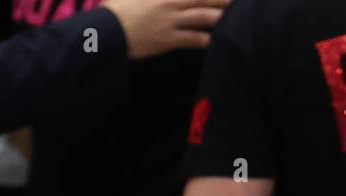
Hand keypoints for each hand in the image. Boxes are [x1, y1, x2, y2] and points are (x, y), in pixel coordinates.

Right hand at [102, 0, 230, 58]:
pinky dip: (209, 40)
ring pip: (204, 16)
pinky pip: (195, 39)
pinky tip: (220, 42)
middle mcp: (170, 1)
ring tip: (236, 17)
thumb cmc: (117, 9)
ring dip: (221, 16)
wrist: (107, 31)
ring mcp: (171, 20)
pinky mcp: (170, 39)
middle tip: (238, 1)